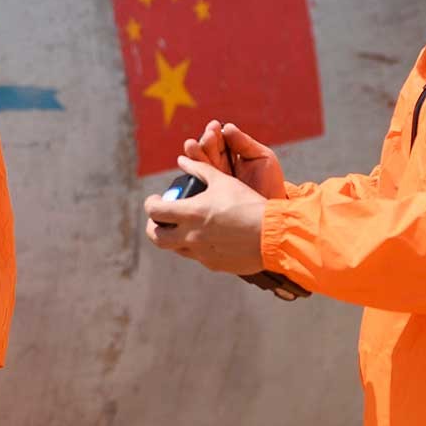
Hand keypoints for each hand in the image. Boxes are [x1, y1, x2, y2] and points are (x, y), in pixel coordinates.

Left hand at [143, 155, 267, 274]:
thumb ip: (200, 169)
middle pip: (156, 237)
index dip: (151, 203)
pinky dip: (197, 245)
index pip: (154, 211)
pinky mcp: (214, 264)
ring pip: (175, 248)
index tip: (156, 199)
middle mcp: (191, 236)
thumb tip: (182, 160)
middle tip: (161, 218)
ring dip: (175, 237)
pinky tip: (210, 236)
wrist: (274, 235)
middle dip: (154, 226)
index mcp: (191, 213)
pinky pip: (198, 255)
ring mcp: (202, 253)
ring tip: (186, 225)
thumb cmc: (249, 205)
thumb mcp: (224, 182)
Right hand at [183, 119, 284, 200]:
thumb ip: (244, 142)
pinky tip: (188, 162)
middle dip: (205, 141)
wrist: (271, 212)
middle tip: (208, 137)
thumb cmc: (270, 183)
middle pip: (207, 148)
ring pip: (199, 161)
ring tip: (191, 145)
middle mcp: (221, 163)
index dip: (216, 132)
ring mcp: (214, 177)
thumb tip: (227, 127)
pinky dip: (190, 168)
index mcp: (233, 152)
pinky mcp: (207, 191)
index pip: (220, 139)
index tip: (215, 127)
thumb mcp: (262, 157)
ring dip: (194, 152)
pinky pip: (196, 178)